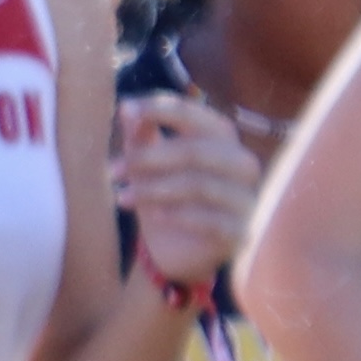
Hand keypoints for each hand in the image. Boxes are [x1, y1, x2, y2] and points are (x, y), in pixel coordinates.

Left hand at [109, 91, 260, 302]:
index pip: (194, 114)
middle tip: (113, 170)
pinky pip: (212, 222)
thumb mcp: (148, 165)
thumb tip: (126, 108)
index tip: (126, 110)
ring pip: (200, 186)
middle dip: (148, 158)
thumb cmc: (165, 198)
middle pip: (195, 152)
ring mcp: (247, 198)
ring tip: (122, 197)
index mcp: (221, 139)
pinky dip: (179, 217)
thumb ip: (141, 136)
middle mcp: (242, 164)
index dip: (160, 109)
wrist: (177, 252)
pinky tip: (155, 217)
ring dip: (154, 190)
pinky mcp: (243, 231)